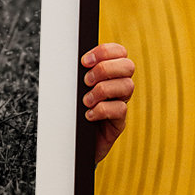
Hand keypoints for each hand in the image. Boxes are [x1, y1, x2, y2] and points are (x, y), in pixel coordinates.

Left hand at [81, 42, 134, 163]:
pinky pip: (120, 109)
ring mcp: (120, 103)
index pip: (119, 52)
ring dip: (102, 90)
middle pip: (128, 66)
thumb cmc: (70, 111)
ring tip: (85, 101)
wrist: (72, 143)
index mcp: (109, 73)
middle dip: (105, 69)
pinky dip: (102, 110)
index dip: (105, 51)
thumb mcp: (72, 89)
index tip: (84, 61)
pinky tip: (88, 115)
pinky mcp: (119, 122)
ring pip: (127, 86)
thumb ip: (76, 74)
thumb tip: (66, 59)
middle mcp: (119, 86)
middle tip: (86, 81)